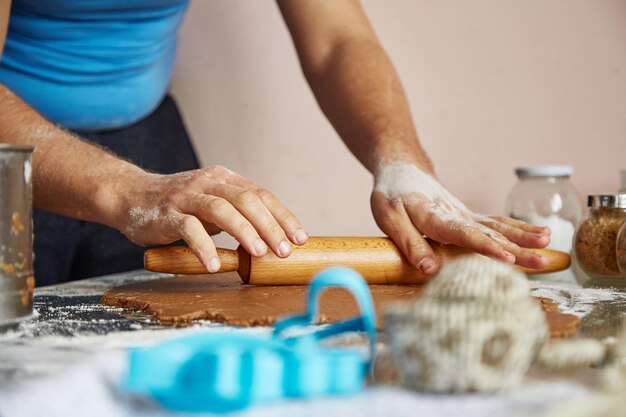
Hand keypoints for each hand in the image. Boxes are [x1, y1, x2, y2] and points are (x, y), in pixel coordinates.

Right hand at [114, 165, 307, 271]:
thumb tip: (274, 240)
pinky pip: (189, 229)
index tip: (301, 239)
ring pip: (222, 210)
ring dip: (244, 232)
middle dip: (270, 226)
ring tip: (259, 255)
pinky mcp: (167, 214)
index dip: (283, 216)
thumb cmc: (180, 206)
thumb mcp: (213, 204)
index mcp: (225, 179)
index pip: (261, 195)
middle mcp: (208, 183)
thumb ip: (238, 214)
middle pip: (247, 200)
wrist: (131, 196)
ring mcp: (187, 196)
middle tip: (285, 251)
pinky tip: (215, 265)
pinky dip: (204, 247)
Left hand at [371, 163, 550, 274]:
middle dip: (518, 248)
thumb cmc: (392, 195)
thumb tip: (431, 270)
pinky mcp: (469, 217)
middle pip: (490, 233)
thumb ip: (410, 243)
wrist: (402, 170)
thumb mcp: (389, 218)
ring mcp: (466, 215)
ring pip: (499, 227)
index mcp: (436, 217)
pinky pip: (498, 223)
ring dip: (524, 236)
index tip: (508, 260)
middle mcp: (457, 215)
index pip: (465, 235)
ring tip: (549, 244)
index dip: (486, 248)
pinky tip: (540, 235)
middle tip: (543, 260)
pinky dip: (519, 229)